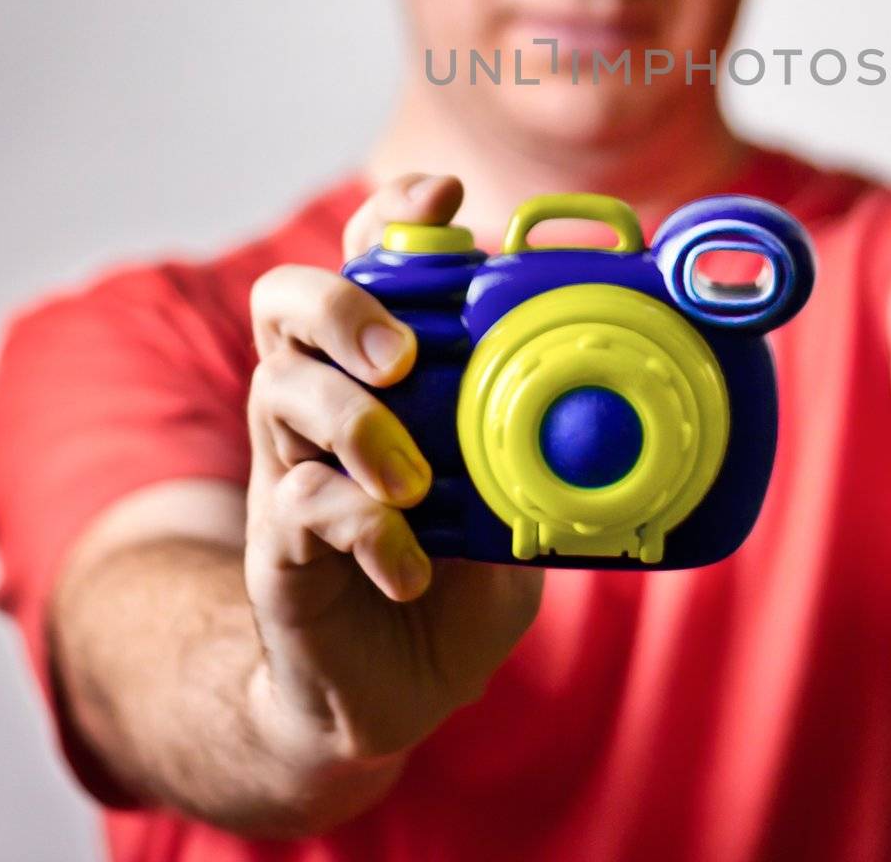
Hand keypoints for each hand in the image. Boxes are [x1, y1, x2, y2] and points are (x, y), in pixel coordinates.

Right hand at [243, 172, 543, 767]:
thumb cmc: (454, 584)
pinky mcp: (278, 545)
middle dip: (339, 304)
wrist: (390, 695)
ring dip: (357, 422)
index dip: (392, 214)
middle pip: (286, 301)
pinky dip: (362, 524)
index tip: (444, 195)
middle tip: (402, 356)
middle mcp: (322, 404)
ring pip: (278, 389)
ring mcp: (289, 469)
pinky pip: (298, 502)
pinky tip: (411, 562)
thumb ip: (541, 453)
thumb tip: (612, 405)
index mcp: (379, 374)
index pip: (365, 261)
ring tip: (417, 480)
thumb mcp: (514, 505)